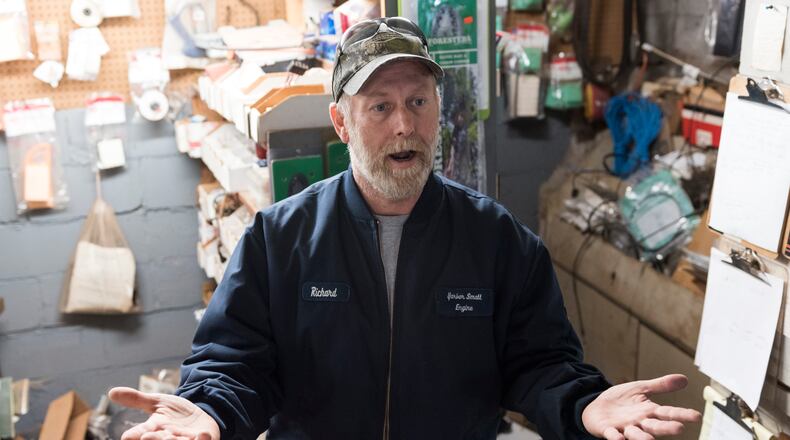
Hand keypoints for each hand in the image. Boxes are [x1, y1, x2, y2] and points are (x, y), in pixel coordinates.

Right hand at [108, 387, 220, 439]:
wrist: (198, 417)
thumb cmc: (174, 413)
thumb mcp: (156, 402)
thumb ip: (136, 399)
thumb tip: (111, 392)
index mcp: (152, 430)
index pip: (136, 435)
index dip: (131, 436)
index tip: (127, 437)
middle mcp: (166, 438)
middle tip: (147, 437)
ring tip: (172, 438)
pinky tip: (202, 434)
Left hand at [581, 374, 701, 438]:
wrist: (596, 407)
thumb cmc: (621, 400)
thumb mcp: (641, 388)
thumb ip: (661, 385)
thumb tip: (685, 379)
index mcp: (648, 411)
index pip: (668, 413)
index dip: (682, 414)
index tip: (697, 416)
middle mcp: (639, 422)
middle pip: (655, 426)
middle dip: (666, 428)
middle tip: (679, 428)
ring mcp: (624, 428)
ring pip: (636, 435)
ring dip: (642, 438)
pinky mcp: (608, 430)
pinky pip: (612, 435)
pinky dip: (616, 437)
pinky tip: (619, 438)